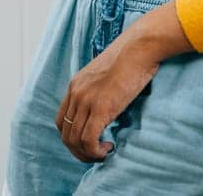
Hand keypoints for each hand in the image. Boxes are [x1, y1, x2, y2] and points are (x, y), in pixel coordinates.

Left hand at [55, 36, 157, 161]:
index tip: (89, 142)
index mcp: (75, 85)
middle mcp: (76, 93)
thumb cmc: (131, 58)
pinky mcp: (100, 108)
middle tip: (96, 154)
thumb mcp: (106, 74)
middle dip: (79, 150)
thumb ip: (99, 89)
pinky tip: (109, 148)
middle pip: (65, 134)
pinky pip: (88, 139)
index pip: (62, 120)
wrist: (139, 47)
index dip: (72, 137)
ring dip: (88, 153)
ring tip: (104, 152)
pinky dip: (95, 151)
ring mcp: (86, 100)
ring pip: (75, 140)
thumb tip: (107, 107)